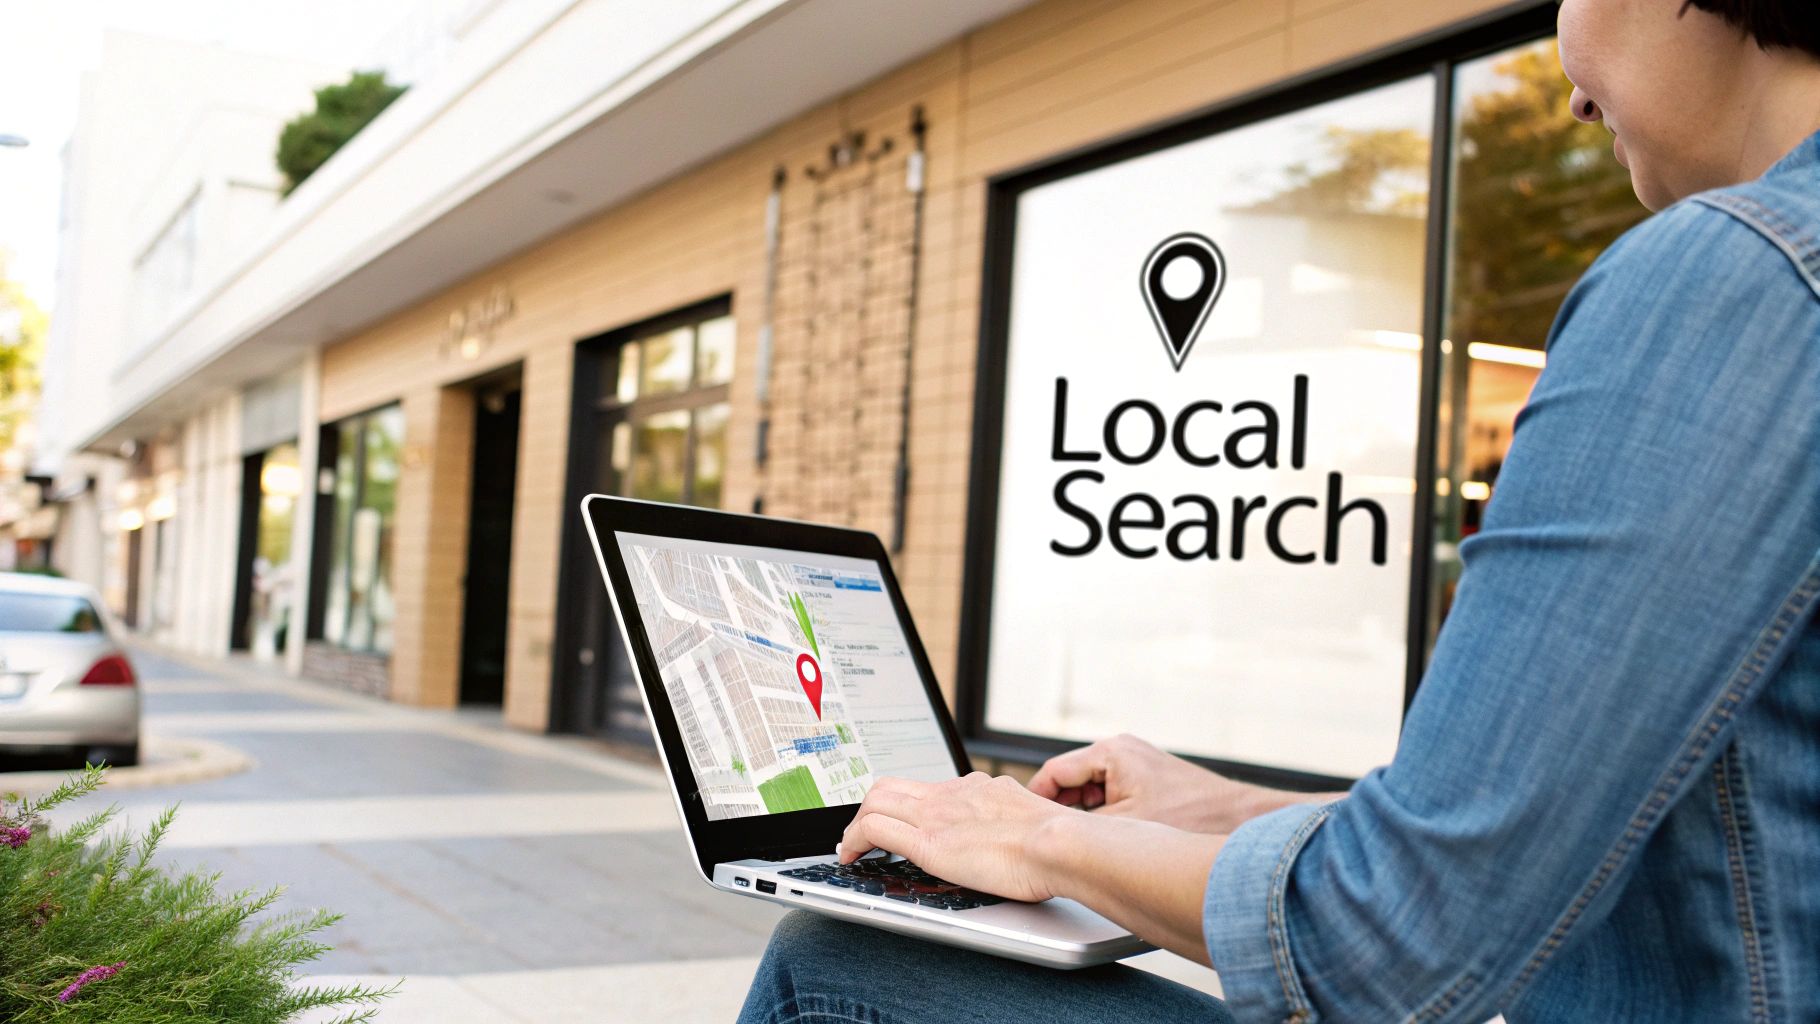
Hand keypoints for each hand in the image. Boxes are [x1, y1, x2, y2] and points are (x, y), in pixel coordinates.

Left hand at [839, 773, 1069, 901]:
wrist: (1061, 844)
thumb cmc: (1058, 843)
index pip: (926, 787)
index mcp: (977, 789)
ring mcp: (937, 814)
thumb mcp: (1029, 819)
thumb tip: (1018, 835)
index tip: (899, 820)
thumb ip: (1012, 820)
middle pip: (891, 786)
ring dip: (857, 823)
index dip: (903, 802)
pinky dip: (854, 839)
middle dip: (871, 807)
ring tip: (852, 846)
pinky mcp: (927, 842)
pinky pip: (875, 828)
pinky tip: (851, 856)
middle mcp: (952, 794)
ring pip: (876, 800)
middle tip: (864, 833)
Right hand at [1027, 733, 1278, 833]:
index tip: (1025, 827)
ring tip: (1082, 842)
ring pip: (1090, 788)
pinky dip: (1104, 813)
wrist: (1242, 819)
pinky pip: (1111, 792)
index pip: (1053, 772)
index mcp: (1110, 752)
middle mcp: (1122, 749)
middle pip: (1070, 779)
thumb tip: (1051, 837)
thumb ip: (1082, 828)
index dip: (1035, 802)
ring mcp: (1136, 761)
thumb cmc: (1191, 816)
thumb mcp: (1125, 828)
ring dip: (1083, 814)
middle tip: (1050, 840)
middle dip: (1060, 810)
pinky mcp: (1148, 776)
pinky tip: (1110, 838)